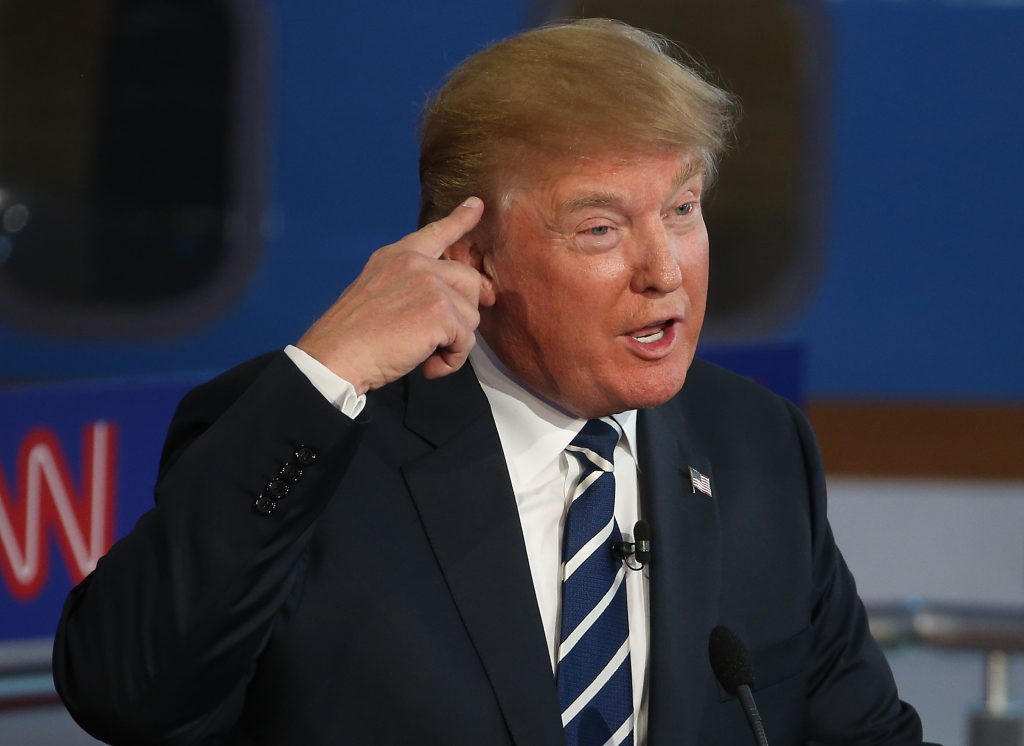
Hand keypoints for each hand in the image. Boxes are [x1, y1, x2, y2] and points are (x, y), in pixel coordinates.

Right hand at [297, 197, 488, 393]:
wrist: (336, 355)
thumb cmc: (352, 336)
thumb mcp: (376, 292)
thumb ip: (409, 286)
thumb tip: (445, 303)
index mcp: (397, 256)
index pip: (436, 232)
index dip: (460, 220)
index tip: (476, 205)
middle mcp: (416, 263)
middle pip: (469, 280)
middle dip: (462, 313)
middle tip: (441, 337)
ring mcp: (431, 285)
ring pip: (471, 315)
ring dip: (454, 342)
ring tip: (425, 355)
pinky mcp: (441, 312)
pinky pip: (466, 340)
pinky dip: (452, 360)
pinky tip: (428, 366)